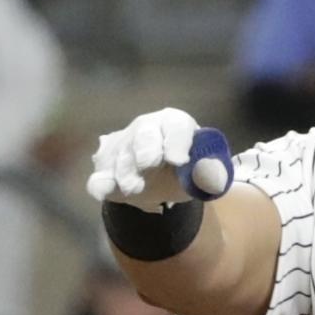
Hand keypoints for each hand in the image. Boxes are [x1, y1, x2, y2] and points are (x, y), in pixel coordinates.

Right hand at [86, 107, 226, 210]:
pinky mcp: (106, 164)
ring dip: (126, 172)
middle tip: (148, 166)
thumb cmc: (186, 171)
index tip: (178, 160)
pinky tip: (102, 190)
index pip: (176, 126)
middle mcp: (147, 128)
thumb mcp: (203, 175)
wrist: (161, 181)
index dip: (176, 141)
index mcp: (174, 124)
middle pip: (144, 134)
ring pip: (122, 154)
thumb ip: (210, 175)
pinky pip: (101, 172)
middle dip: (145, 150)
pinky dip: (100, 181)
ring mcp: (124, 144)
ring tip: (134, 189)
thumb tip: (214, 179)